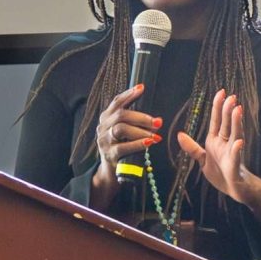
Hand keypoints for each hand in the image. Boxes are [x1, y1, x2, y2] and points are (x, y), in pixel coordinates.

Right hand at [90, 84, 162, 208]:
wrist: (111, 172)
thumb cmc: (122, 148)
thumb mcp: (125, 132)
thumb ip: (133, 122)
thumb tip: (155, 119)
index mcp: (106, 118)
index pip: (116, 102)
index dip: (129, 94)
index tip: (142, 88)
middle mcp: (102, 127)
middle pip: (121, 115)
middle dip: (141, 117)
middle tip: (158, 122)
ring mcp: (104, 141)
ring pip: (121, 129)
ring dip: (141, 131)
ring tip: (155, 136)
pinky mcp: (109, 154)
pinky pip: (123, 147)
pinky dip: (137, 144)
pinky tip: (149, 143)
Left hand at [176, 90, 260, 223]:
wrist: (235, 189)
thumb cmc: (221, 172)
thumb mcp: (202, 160)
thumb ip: (192, 148)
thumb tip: (180, 134)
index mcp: (216, 141)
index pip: (217, 121)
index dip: (217, 107)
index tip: (221, 92)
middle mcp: (225, 144)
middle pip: (227, 124)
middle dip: (228, 111)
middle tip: (231, 96)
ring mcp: (232, 154)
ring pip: (235, 135)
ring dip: (236, 123)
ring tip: (237, 110)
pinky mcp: (235, 167)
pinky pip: (236, 157)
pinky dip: (236, 150)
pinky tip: (238, 142)